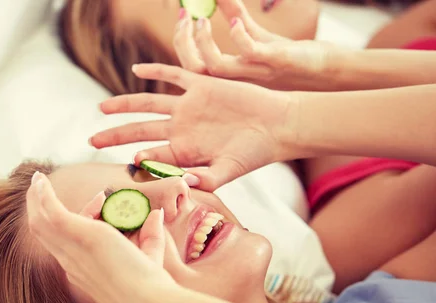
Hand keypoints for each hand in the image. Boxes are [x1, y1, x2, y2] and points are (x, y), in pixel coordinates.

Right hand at [26, 172, 179, 302]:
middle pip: (45, 232)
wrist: (147, 301)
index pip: (72, 238)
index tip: (103, 198)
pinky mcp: (80, 236)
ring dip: (36, 200)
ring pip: (41, 223)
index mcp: (80, 269)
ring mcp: (72, 249)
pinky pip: (51, 213)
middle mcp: (70, 262)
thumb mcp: (149, 255)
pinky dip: (44, 196)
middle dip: (39, 208)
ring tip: (36, 180)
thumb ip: (151, 235)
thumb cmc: (150, 286)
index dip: (85, 212)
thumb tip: (156, 214)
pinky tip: (41, 181)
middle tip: (38, 188)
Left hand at [91, 64, 298, 190]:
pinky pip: (173, 75)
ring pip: (148, 103)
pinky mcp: (201, 86)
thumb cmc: (256, 153)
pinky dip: (155, 71)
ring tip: (100, 108)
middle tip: (91, 141)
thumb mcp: (230, 171)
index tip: (126, 163)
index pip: (151, 156)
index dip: (136, 160)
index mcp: (184, 151)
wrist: (278, 125)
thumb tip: (182, 184)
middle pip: (139, 131)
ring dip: (124, 104)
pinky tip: (135, 70)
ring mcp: (188, 107)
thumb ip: (206, 179)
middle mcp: (181, 129)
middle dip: (114, 136)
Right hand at [175, 0, 336, 90]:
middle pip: (194, 69)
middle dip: (183, 42)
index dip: (182, 41)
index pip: (191, 66)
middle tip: (187, 17)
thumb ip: (239, 19)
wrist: (325, 70)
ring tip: (202, 20)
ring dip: (203, 43)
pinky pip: (249, 53)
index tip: (184, 16)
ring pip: (215, 67)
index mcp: (229, 78)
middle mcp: (237, 81)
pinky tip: (236, 22)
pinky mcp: (275, 63)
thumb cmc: (290, 57)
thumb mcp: (259, 38)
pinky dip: (238, 37)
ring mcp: (255, 74)